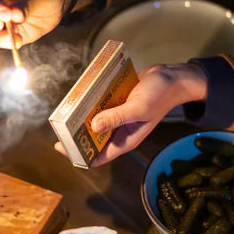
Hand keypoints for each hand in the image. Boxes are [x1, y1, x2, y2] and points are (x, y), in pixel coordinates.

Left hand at [53, 64, 208, 166]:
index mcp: (125, 139)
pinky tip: (82, 94)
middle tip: (61, 123)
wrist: (172, 77)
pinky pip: (100, 105)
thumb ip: (117, 117)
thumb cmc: (159, 95)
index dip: (79, 155)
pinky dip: (91, 102)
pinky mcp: (117, 102)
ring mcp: (118, 116)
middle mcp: (119, 131)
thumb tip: (92, 126)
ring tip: (68, 108)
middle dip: (77, 133)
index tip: (60, 145)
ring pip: (94, 121)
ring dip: (82, 116)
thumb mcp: (139, 108)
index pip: (97, 156)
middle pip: (92, 139)